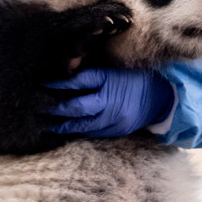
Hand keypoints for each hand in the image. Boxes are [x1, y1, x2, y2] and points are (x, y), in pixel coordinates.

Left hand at [45, 68, 174, 137]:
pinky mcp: (118, 130)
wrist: (161, 96)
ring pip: (84, 126)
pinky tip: (68, 131)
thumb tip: (66, 67)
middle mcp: (111, 101)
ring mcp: (115, 119)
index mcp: (109, 80)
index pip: (79, 81)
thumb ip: (90, 69)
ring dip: (65, 126)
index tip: (43, 84)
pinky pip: (94, 134)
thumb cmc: (134, 77)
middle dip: (57, 110)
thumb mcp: (113, 67)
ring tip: (48, 126)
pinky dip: (80, 132)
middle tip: (40, 110)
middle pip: (78, 108)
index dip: (59, 83)